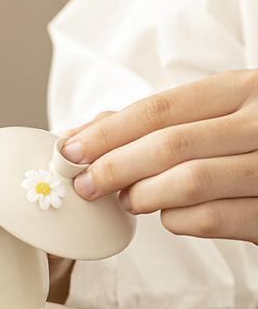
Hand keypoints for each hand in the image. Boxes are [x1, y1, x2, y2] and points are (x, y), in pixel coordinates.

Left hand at [62, 70, 257, 243]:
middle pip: (169, 144)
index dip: (107, 133)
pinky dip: (178, 220)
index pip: (160, 109)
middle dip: (114, 168)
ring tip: (129, 200)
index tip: (69, 152)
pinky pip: (212, 218)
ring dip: (144, 195)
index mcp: (245, 88)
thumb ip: (157, 122)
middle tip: (86, 185)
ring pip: (189, 181)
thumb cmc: (251, 143)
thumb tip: (81, 135)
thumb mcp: (216, 117)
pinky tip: (170, 215)